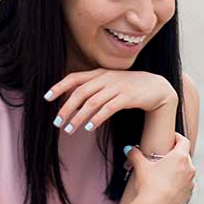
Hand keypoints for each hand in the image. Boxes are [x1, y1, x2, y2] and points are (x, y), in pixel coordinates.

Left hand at [47, 70, 177, 136]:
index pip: (75, 78)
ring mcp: (117, 87)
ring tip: (69, 130)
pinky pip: (108, 108)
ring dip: (78, 117)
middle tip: (57, 123)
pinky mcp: (127, 97)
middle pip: (80, 92)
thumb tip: (71, 100)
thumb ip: (93, 87)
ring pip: (92, 102)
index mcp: (99, 73)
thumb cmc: (129, 87)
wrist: (156, 88)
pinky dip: (97, 118)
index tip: (47, 98)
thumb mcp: (110, 83)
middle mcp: (106, 78)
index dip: (59, 87)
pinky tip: (88, 127)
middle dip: (66, 108)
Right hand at [125, 134, 194, 203]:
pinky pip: (184, 185)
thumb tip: (129, 149)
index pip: (183, 141)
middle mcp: (189, 168)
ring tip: (164, 173)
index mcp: (180, 157)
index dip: (177, 137)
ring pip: (186, 171)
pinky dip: (178, 183)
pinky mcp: (188, 195)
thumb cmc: (151, 186)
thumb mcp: (141, 167)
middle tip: (164, 156)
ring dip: (177, 170)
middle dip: (175, 154)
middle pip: (185, 156)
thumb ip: (135, 155)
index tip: (172, 137)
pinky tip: (166, 187)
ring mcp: (190, 183)